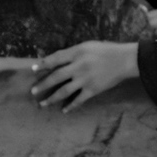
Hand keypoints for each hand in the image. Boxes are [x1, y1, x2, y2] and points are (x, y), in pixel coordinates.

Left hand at [30, 40, 144, 110]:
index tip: (32, 69)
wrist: (124, 60)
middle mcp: (78, 66)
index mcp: (76, 53)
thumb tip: (56, 61)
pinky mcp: (92, 89)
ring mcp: (85, 79)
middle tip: (33, 91)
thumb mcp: (87, 46)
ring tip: (43, 104)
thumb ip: (72, 53)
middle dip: (43, 85)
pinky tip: (64, 110)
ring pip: (64, 91)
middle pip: (56, 77)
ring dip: (52, 98)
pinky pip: (78, 100)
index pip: (55, 59)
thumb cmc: (106, 50)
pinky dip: (70, 106)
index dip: (42, 64)